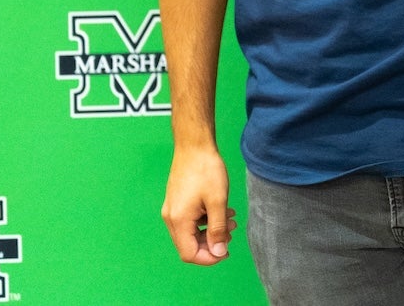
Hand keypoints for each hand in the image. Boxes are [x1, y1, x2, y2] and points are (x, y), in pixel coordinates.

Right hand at [161, 145, 238, 264]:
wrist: (194, 145)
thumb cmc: (206, 170)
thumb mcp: (218, 201)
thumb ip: (218, 229)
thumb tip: (219, 253)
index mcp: (179, 220)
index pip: (189, 254)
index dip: (209, 257)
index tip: (226, 251)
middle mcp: (171, 218)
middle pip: (189, 245)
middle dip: (212, 243)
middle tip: (231, 231)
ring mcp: (173, 209)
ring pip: (191, 232)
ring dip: (211, 230)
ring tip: (231, 219)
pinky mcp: (177, 201)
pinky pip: (191, 220)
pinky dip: (206, 220)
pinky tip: (223, 210)